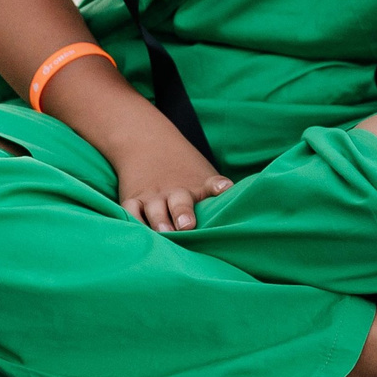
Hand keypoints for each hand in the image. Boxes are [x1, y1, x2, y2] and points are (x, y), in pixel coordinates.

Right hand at [114, 141, 231, 231]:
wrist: (148, 143)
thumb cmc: (185, 171)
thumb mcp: (204, 177)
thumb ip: (217, 196)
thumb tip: (247, 218)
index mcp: (198, 186)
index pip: (212, 184)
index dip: (218, 186)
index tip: (223, 189)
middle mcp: (175, 192)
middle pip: (180, 202)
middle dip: (183, 213)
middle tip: (187, 226)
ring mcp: (153, 196)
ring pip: (153, 209)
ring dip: (158, 221)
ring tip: (163, 233)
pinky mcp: (133, 199)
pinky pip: (129, 211)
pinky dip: (130, 220)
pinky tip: (132, 234)